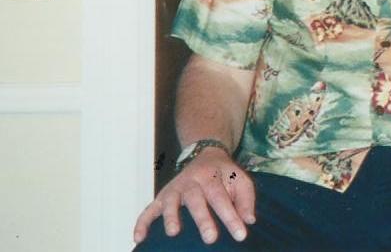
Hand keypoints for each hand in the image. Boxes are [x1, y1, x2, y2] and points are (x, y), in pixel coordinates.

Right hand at [133, 148, 255, 244]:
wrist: (205, 154)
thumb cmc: (224, 175)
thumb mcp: (240, 179)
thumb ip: (246, 199)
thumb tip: (249, 220)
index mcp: (212, 177)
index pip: (222, 198)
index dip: (232, 217)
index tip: (241, 235)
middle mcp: (191, 182)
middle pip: (197, 200)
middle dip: (203, 220)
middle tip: (211, 239)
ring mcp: (174, 189)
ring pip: (170, 202)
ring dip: (171, 217)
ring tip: (173, 233)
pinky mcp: (161, 197)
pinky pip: (148, 209)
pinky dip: (142, 223)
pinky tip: (138, 238)